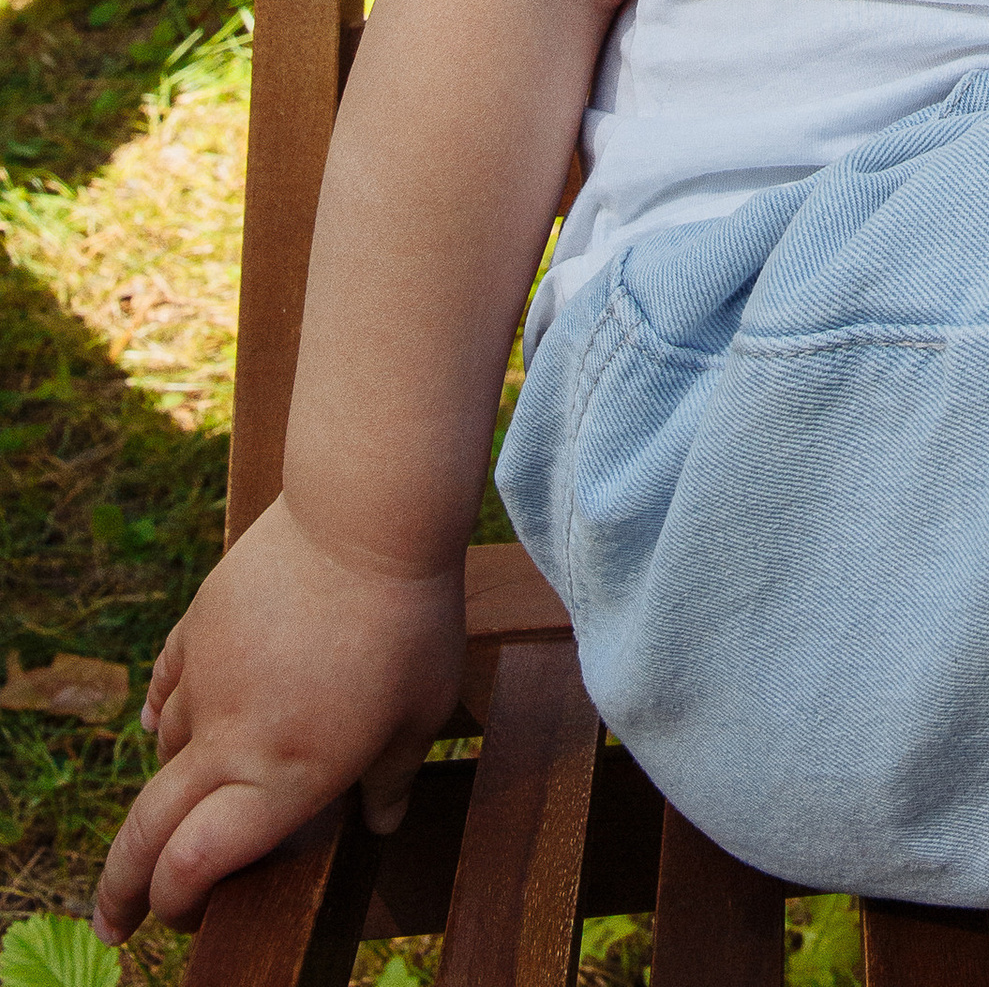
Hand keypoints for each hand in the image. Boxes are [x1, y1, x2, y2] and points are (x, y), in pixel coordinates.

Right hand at [93, 499, 464, 941]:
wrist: (363, 517)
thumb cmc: (408, 620)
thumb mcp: (421, 712)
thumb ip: (391, 778)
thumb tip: (381, 824)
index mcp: (284, 778)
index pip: (197, 866)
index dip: (178, 902)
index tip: (183, 918)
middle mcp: (231, 740)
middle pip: (147, 831)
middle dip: (123, 888)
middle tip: (119, 921)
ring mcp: (205, 681)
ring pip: (163, 752)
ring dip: (171, 783)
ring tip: (188, 797)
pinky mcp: (196, 628)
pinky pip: (163, 688)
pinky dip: (161, 715)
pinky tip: (162, 724)